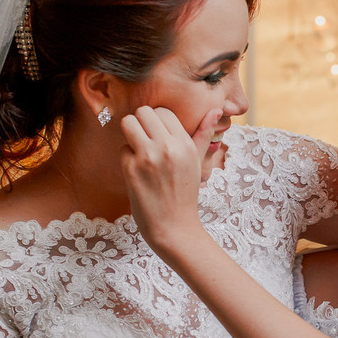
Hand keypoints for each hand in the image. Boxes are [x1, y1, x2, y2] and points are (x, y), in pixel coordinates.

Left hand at [118, 106, 221, 251]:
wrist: (174, 227)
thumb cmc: (185, 194)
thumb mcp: (198, 163)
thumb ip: (203, 134)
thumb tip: (215, 110)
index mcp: (185, 143)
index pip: (162, 111)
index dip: (157, 121)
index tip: (157, 135)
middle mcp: (167, 147)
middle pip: (143, 112)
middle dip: (141, 123)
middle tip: (144, 139)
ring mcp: (147, 157)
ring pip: (127, 123)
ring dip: (130, 134)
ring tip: (138, 149)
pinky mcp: (131, 169)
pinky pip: (122, 148)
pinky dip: (127, 158)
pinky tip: (138, 172)